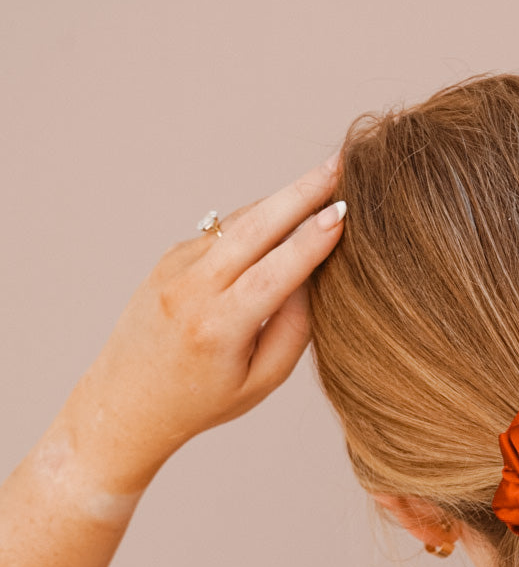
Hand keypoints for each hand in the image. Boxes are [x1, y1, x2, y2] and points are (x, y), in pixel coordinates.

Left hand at [59, 155, 345, 496]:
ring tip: (325, 175)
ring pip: (240, 222)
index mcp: (219, 327)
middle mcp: (193, 289)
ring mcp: (176, 268)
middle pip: (256, 227)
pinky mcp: (170, 257)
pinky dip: (259, 220)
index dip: (312, 240)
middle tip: (340, 164)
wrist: (126, 402)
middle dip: (302, 193)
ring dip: (283, 198)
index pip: (275, 272)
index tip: (344, 211)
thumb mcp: (260, 381)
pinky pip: (224, 231)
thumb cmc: (202, 401)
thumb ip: (294, 328)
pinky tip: (288, 212)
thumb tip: (316, 273)